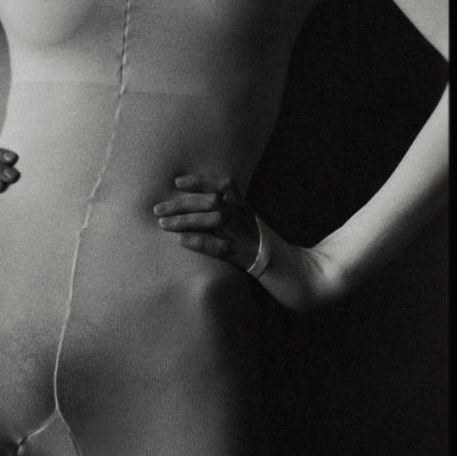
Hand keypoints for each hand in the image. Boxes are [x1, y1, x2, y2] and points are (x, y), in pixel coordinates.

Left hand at [154, 172, 346, 311]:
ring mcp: (249, 238)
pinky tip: (183, 241)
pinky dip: (202, 243)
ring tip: (163, 223)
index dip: (201, 180)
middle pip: (214, 202)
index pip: (225, 185)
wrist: (299, 275)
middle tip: (157, 208)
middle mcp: (248, 220)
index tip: (177, 182)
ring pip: (216, 221)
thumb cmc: (270, 253)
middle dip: (183, 203)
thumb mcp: (251, 231)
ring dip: (187, 220)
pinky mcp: (249, 259)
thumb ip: (232, 220)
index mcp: (248, 211)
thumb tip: (202, 215)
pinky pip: (222, 249)